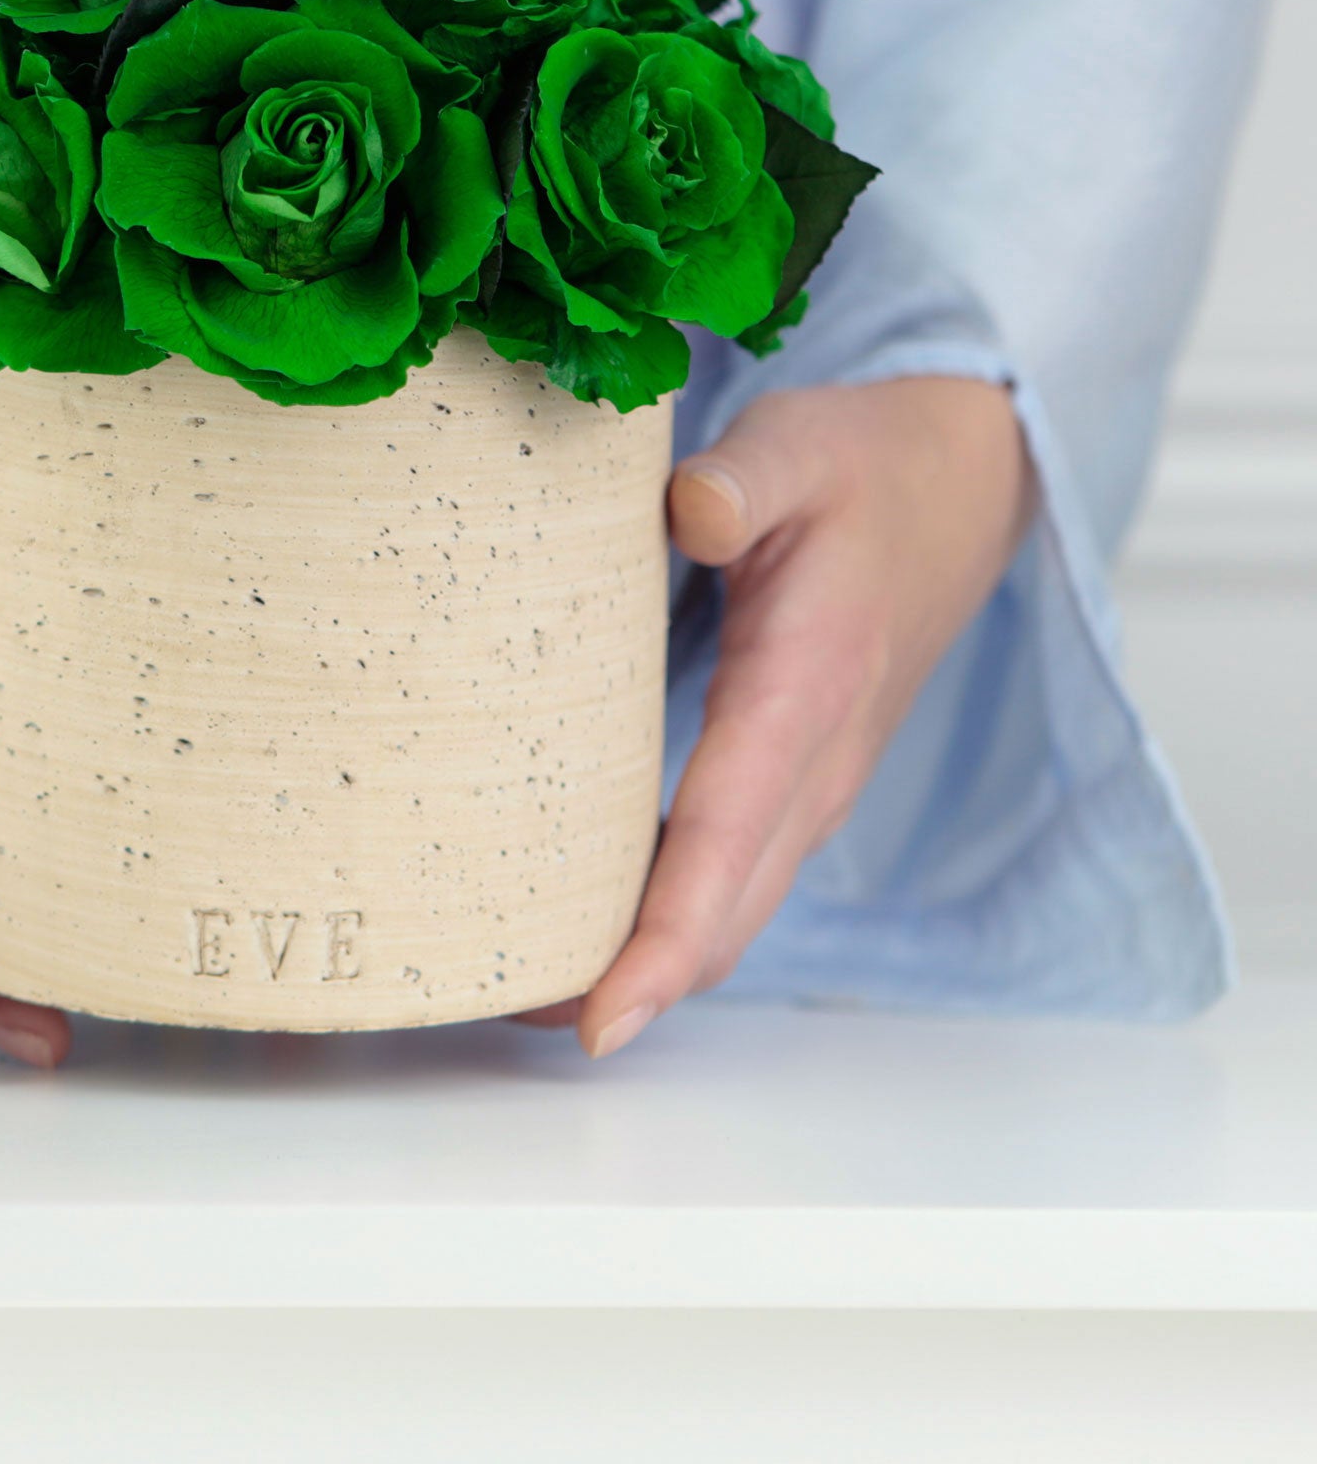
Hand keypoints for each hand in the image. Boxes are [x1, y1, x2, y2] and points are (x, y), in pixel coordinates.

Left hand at [520, 376, 1033, 1056]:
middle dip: (626, 983)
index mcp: (806, 689)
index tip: (598, 1019)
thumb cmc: (866, 467)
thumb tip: (691, 514)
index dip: (662, 940)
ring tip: (521, 991)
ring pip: (732, 910)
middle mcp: (817, 764)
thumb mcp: (801, 444)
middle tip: (500, 1011)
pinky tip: (586, 921)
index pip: (726, 838)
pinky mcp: (797, 782)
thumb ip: (745, 479)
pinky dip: (667, 922)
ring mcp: (813, 784)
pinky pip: (733, 878)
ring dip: (643, 964)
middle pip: (725, 912)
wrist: (964, 489)